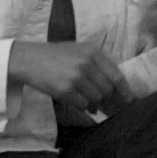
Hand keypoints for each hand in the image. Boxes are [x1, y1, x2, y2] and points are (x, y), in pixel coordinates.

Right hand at [8, 40, 124, 112]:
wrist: (28, 59)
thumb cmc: (54, 56)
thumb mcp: (78, 51)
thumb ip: (97, 65)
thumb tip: (113, 90)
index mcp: (93, 52)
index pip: (116, 75)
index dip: (125, 91)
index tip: (129, 101)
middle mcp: (87, 63)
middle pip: (107, 89)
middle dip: (106, 99)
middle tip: (103, 103)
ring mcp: (76, 77)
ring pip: (96, 98)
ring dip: (93, 103)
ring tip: (85, 99)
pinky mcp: (65, 90)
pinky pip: (83, 104)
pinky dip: (82, 106)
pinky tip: (75, 99)